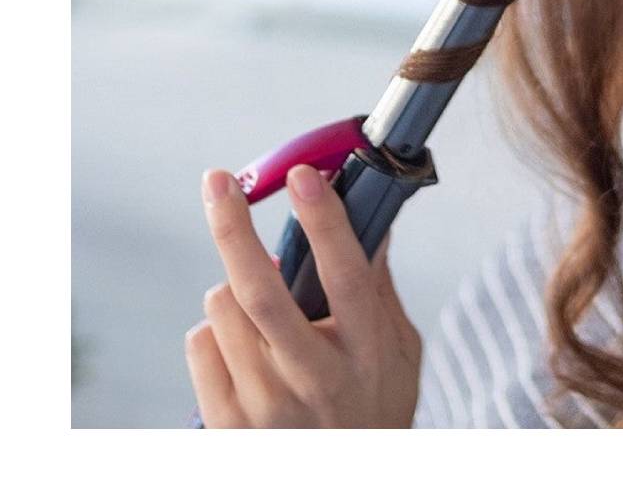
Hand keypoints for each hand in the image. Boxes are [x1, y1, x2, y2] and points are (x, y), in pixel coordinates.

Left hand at [185, 164, 421, 426]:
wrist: (348, 483)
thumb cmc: (376, 407)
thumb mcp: (400, 349)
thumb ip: (380, 286)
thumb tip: (373, 217)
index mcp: (365, 349)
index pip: (343, 275)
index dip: (323, 220)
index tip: (304, 175)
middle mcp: (314, 379)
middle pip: (260, 293)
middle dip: (234, 228)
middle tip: (217, 183)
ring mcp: (265, 407)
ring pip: (222, 309)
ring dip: (234, 284)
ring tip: (260, 305)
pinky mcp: (227, 425)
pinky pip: (199, 343)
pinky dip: (215, 327)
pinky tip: (243, 344)